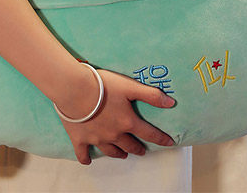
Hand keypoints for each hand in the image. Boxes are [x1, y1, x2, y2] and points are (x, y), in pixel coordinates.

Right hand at [55, 69, 175, 164]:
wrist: (75, 90)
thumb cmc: (103, 86)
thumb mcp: (130, 87)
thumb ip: (151, 95)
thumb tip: (171, 103)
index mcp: (127, 121)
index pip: (149, 133)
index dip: (161, 139)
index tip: (169, 143)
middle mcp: (114, 134)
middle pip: (129, 145)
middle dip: (137, 148)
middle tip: (142, 151)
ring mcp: (96, 139)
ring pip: (111, 151)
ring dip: (118, 153)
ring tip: (123, 154)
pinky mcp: (80, 139)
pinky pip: (83, 154)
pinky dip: (86, 158)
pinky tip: (88, 160)